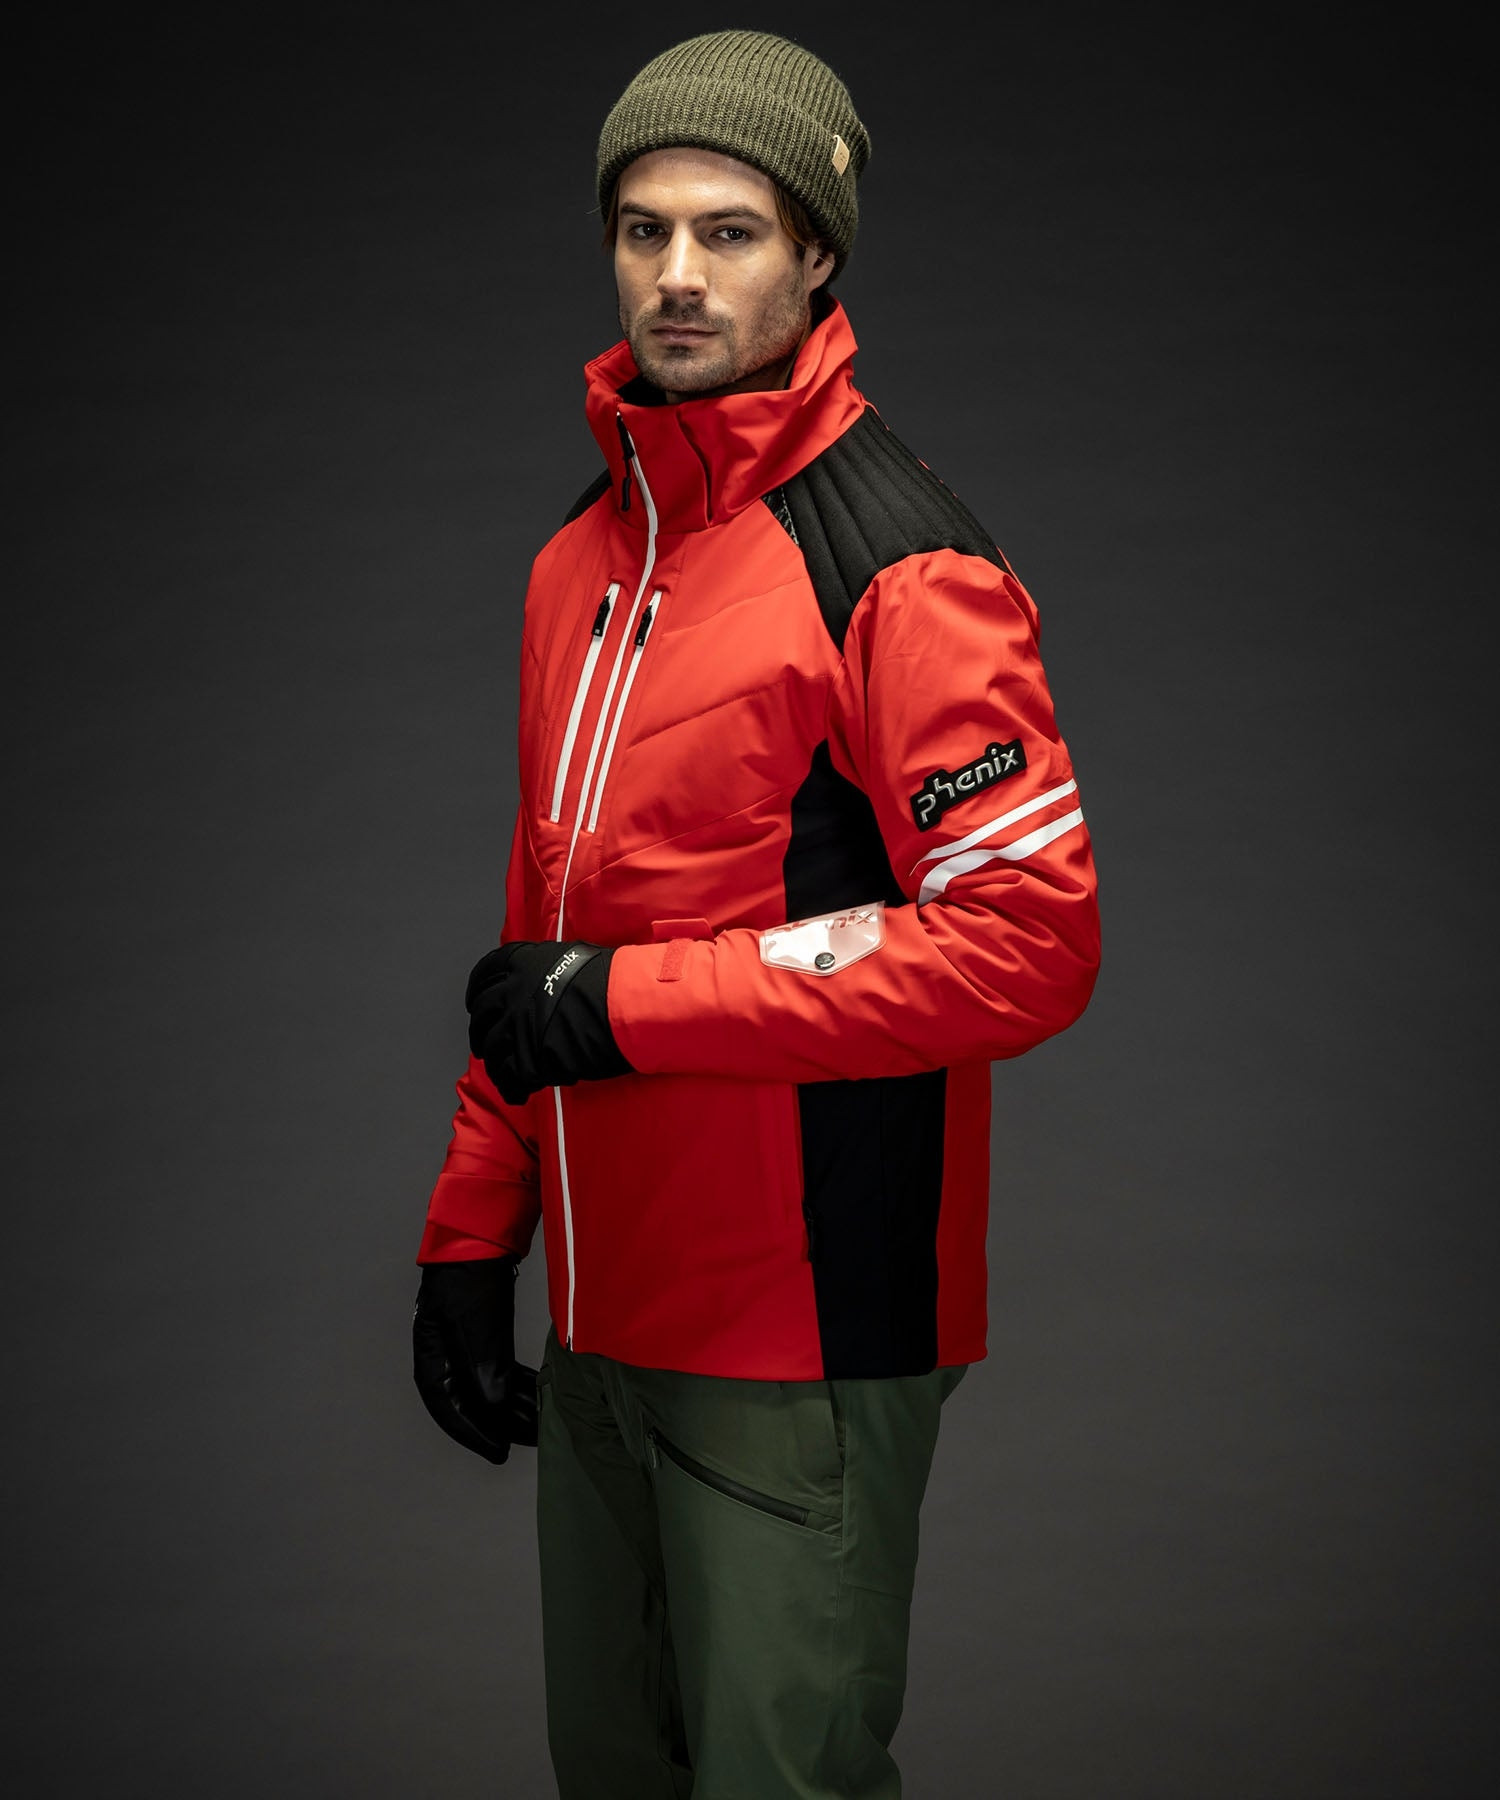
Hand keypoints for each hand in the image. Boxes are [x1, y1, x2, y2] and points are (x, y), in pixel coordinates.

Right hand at [412, 1256, 537, 1464]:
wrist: (480, 1240)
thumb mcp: (476, 1329)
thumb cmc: (469, 1281)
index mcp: (431, 1359)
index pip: (448, 1410)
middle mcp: (446, 1358)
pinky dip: (519, 1384)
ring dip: (513, 1405)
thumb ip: (483, 1372)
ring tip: (539, 1422)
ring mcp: (466, 1346)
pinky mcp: (487, 1335)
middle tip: (528, 1442)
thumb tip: (494, 1412)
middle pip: (472, 1403)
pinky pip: (501, 1370)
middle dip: (500, 1424)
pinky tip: (538, 1395)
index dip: (473, 1435)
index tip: (498, 1453)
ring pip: (490, 1388)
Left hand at [465, 939, 631, 1105]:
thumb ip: (547, 969)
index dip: (477, 993)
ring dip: (496, 1064)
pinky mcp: (525, 1057)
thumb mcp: (571, 958)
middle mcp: (510, 991)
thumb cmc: (611, 981)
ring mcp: (515, 1025)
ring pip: (492, 1050)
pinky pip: (509, 1077)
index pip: (483, 976)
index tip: (477, 1004)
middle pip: (482, 1016)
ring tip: (507, 1075)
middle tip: (485, 1045)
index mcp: (520, 962)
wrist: (626, 1006)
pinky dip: (512, 1088)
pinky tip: (520, 1093)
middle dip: (481, 1032)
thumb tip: (544, 979)